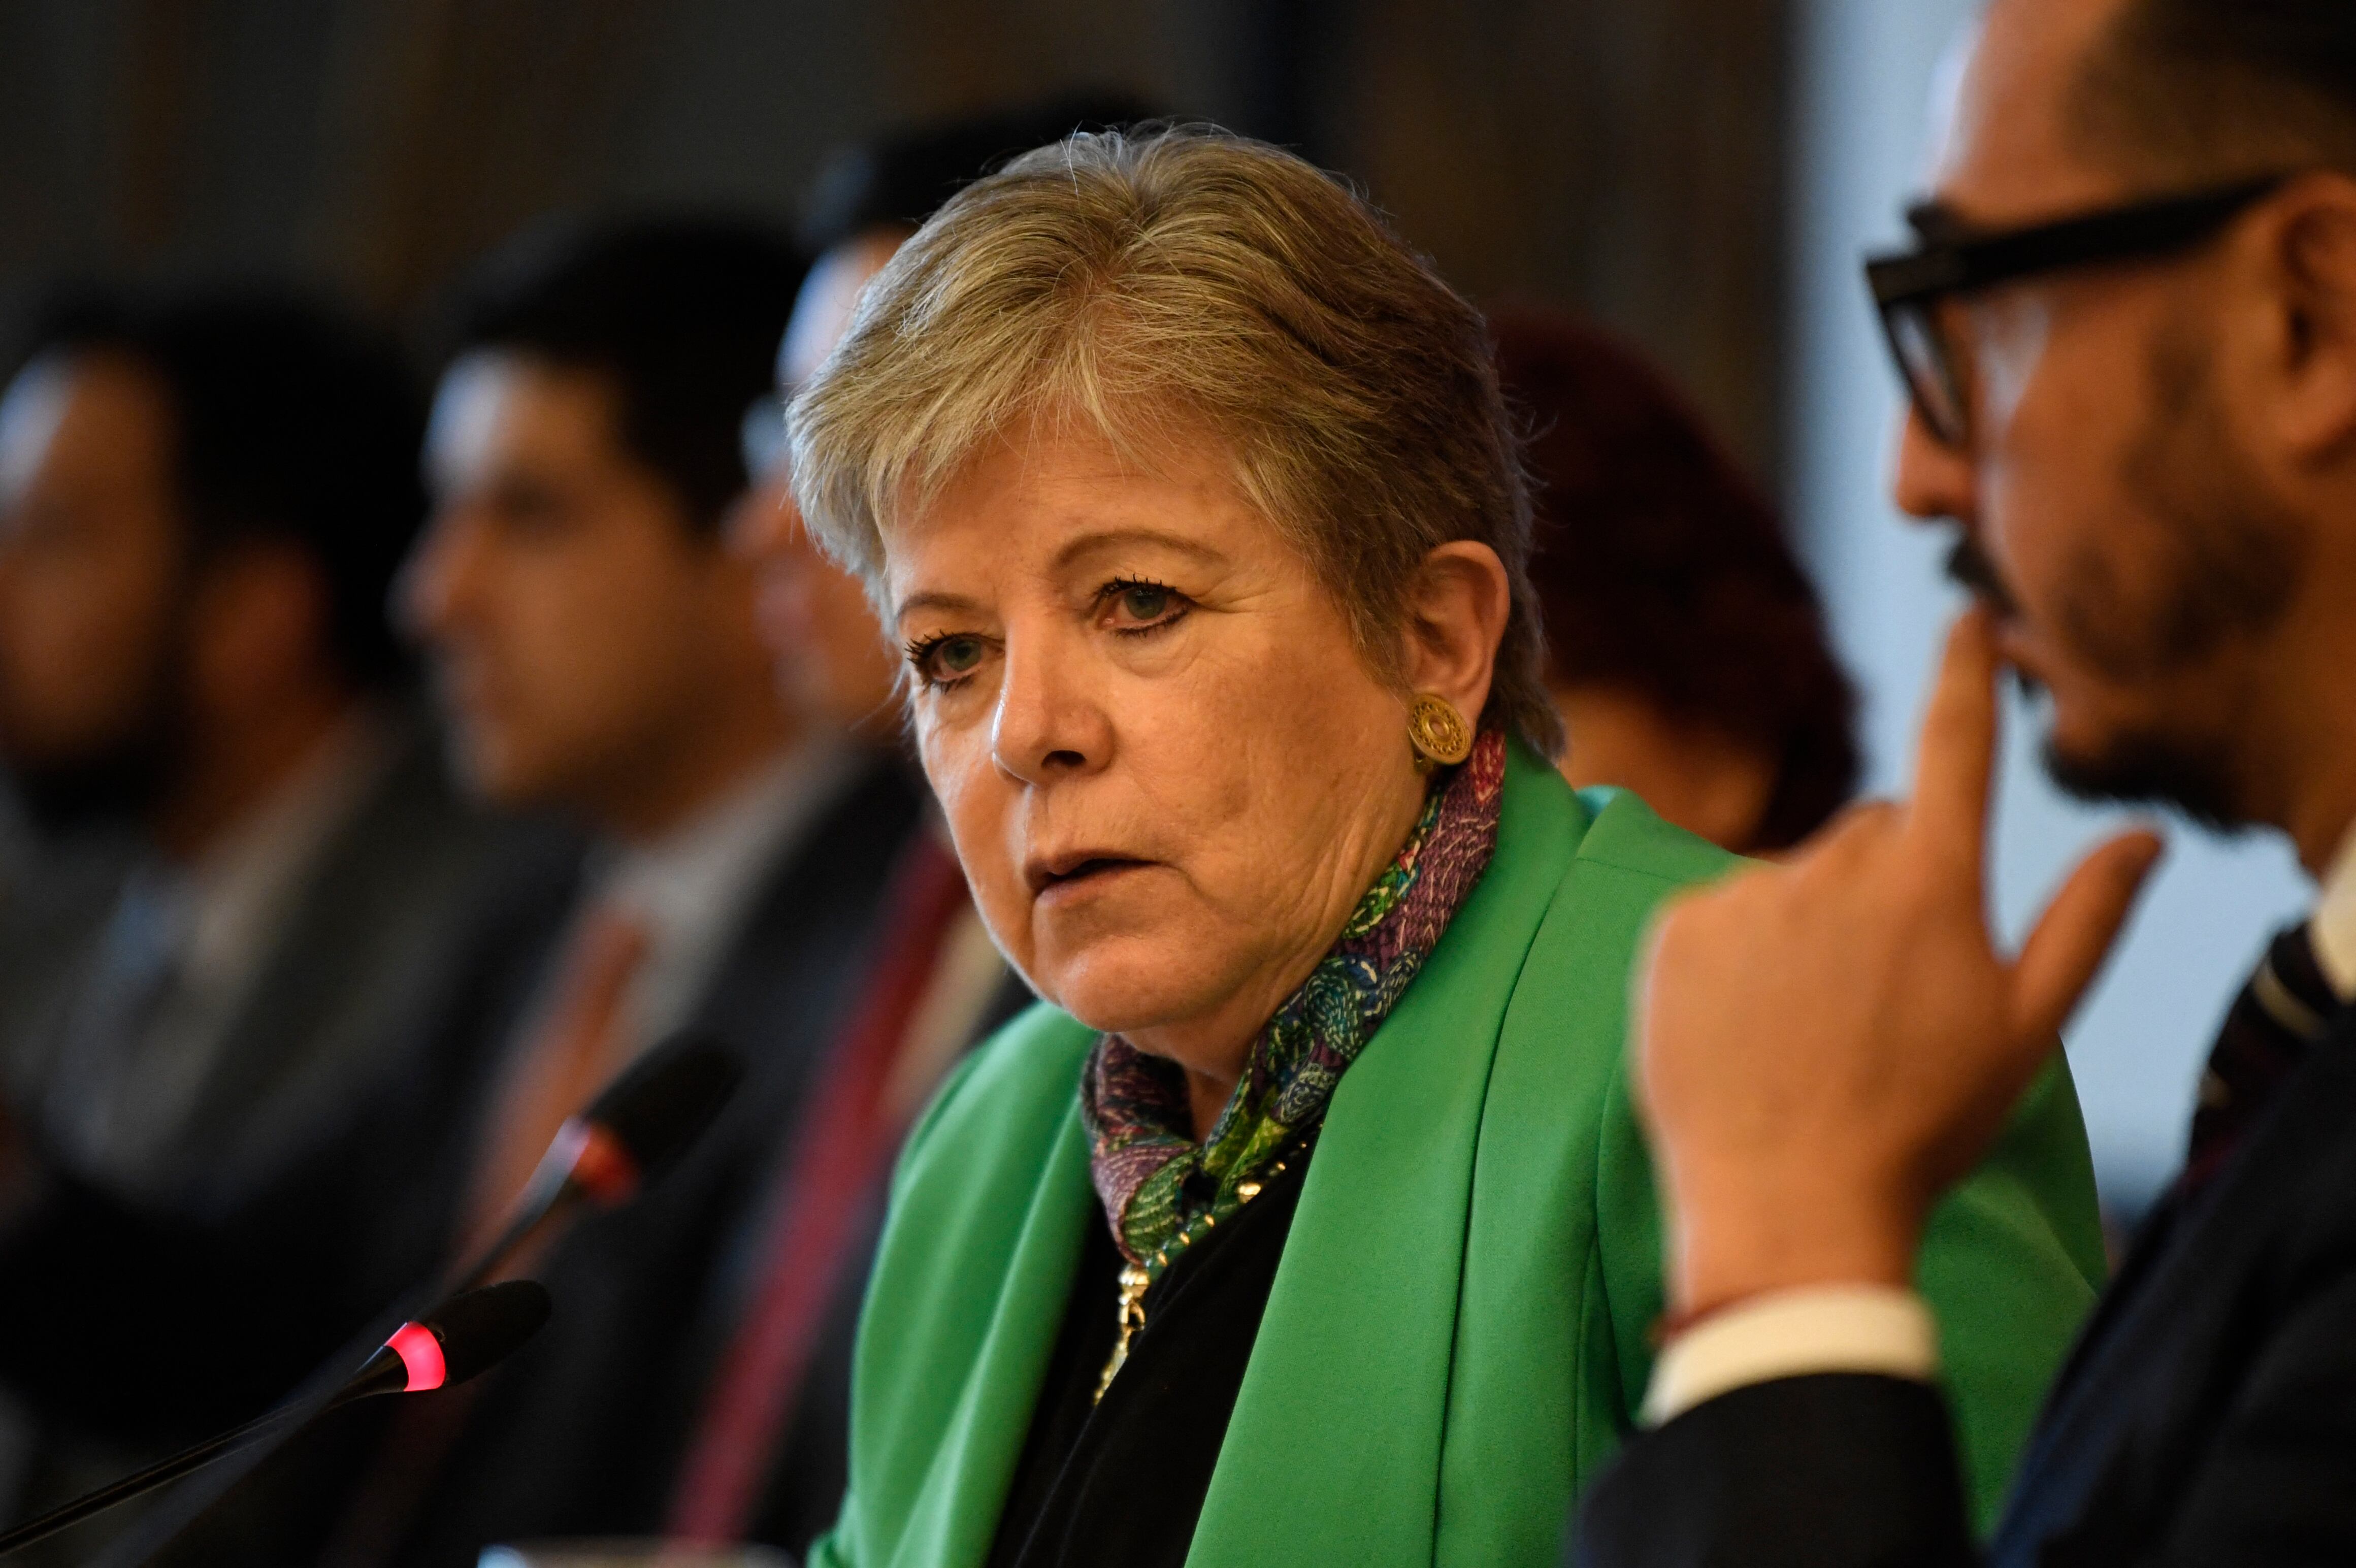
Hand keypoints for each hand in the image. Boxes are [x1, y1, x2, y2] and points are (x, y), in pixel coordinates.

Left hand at [1634, 610, 2164, 1318]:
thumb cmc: (1919, 1125)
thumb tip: (2143, 834)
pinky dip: (1733, 957)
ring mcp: (1749, 894)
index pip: (1954, 747)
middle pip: (1869, 834)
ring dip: (1803, 930)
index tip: (1963, 618)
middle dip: (1882, 888)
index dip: (1963, 676)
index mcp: (1932, 883)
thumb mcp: (2025, 1028)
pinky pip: (1717, 914)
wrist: (1787, 1202)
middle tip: (1881, 995)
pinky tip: (1748, 1028)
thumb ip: (2085, 919)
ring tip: (1808, 1029)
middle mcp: (1835, 868)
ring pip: (1789, 883)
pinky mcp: (1676, 928)